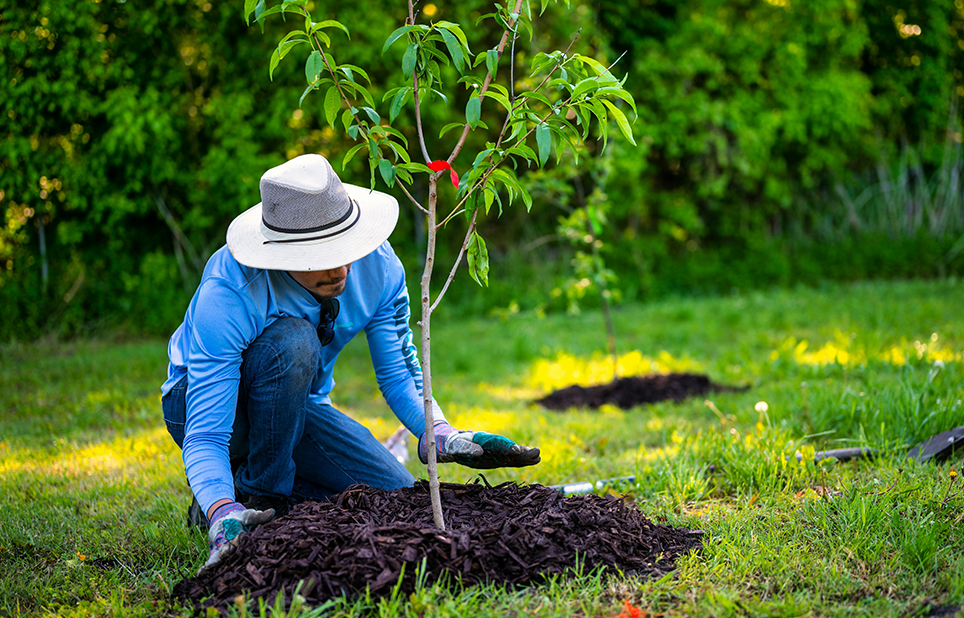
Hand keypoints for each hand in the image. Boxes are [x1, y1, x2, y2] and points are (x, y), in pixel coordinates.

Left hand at [199, 501, 274, 573]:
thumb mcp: (249, 515)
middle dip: (229, 552)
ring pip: (223, 559)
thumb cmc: (240, 518)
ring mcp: (226, 553)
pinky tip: (200, 573)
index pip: (246, 543)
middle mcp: (237, 550)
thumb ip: (259, 516)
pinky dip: (207, 568)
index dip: (243, 541)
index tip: (240, 535)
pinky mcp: (216, 554)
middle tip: (225, 550)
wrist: (225, 519)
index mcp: (247, 542)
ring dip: (217, 562)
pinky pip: (212, 562)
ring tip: (210, 565)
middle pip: (234, 554)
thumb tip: (272, 512)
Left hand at [418, 421, 540, 468]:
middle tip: (536, 452)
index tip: (516, 449)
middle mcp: (491, 444)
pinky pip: (510, 459)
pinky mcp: (496, 457)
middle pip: (508, 447)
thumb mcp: (454, 445)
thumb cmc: (452, 444)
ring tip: (538, 456)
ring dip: (524, 455)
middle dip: (521, 450)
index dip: (507, 446)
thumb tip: (479, 451)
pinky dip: (521, 460)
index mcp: (482, 440)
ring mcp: (495, 451)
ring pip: (512, 453)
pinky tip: (532, 460)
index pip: (496, 443)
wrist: (451, 443)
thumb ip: (465, 448)